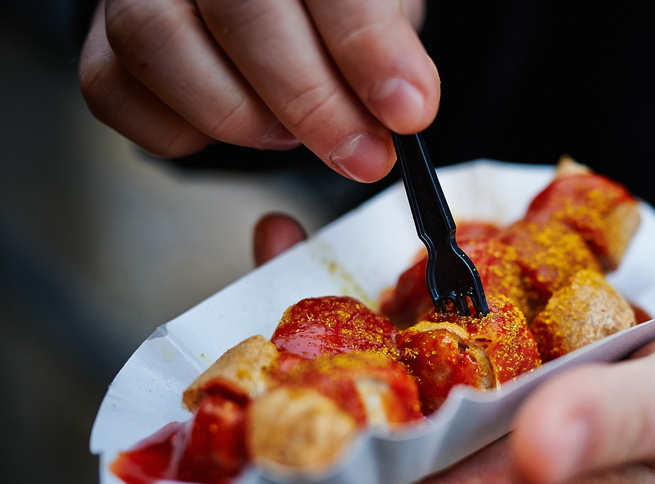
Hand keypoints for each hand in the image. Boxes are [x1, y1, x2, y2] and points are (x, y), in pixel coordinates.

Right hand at [79, 0, 436, 182]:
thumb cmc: (326, 1)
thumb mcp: (376, 0)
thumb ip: (384, 42)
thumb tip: (400, 108)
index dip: (366, 47)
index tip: (407, 110)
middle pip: (239, 10)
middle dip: (312, 102)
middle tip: (364, 154)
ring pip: (157, 42)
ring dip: (239, 115)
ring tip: (292, 137)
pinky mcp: (103, 37)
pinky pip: (113, 89)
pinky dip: (179, 131)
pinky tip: (237, 130)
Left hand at [128, 218, 654, 483]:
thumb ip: (614, 423)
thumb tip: (535, 445)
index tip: (161, 481)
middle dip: (253, 431)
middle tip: (212, 342)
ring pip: (363, 456)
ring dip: (306, 391)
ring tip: (276, 297)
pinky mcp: (499, 459)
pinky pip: (406, 430)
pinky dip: (366, 378)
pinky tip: (362, 315)